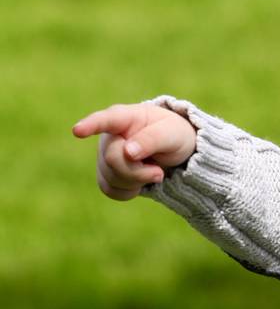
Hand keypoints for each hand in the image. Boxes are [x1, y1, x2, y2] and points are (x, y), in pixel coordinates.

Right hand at [72, 102, 197, 200]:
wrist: (173, 150)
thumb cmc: (172, 134)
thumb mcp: (172, 133)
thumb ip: (152, 140)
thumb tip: (128, 151)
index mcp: (125, 117)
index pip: (105, 120)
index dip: (90, 126)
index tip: (77, 131)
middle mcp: (108, 135)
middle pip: (112, 159)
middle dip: (138, 171)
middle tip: (158, 171)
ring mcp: (104, 155)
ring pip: (111, 178)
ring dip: (137, 181)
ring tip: (152, 170)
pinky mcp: (105, 173)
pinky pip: (111, 190)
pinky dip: (129, 191)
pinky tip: (140, 182)